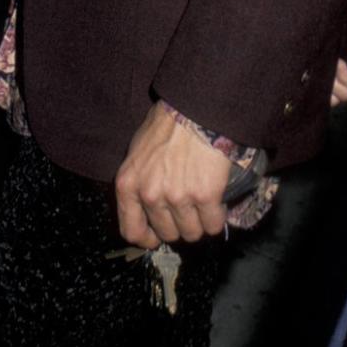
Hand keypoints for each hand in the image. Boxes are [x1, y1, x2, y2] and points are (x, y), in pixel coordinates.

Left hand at [115, 101, 230, 246]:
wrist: (195, 108)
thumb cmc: (166, 124)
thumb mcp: (138, 151)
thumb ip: (139, 180)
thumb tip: (146, 205)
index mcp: (129, 184)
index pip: (131, 230)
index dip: (147, 238)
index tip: (157, 235)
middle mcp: (150, 195)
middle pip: (167, 233)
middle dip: (178, 225)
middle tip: (187, 208)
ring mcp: (178, 197)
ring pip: (191, 233)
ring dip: (199, 223)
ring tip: (202, 204)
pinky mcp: (205, 195)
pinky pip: (213, 224)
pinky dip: (217, 218)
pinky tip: (216, 203)